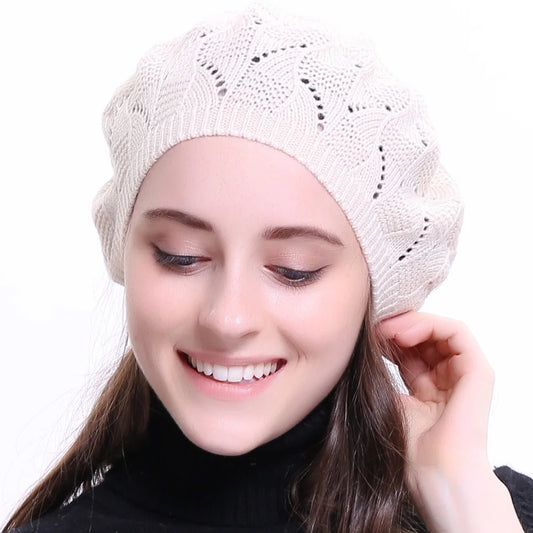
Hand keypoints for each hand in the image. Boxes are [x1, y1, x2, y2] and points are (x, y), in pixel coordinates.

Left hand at [379, 311, 522, 531]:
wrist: (434, 472)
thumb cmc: (410, 444)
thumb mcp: (389, 397)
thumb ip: (383, 370)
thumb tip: (364, 342)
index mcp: (426, 386)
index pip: (408, 348)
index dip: (388, 336)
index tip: (365, 333)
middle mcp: (446, 377)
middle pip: (423, 336)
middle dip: (397, 326)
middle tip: (372, 326)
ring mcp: (463, 373)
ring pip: (438, 329)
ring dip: (410, 323)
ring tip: (385, 329)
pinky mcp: (478, 370)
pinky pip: (456, 332)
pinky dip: (429, 325)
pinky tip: (402, 334)